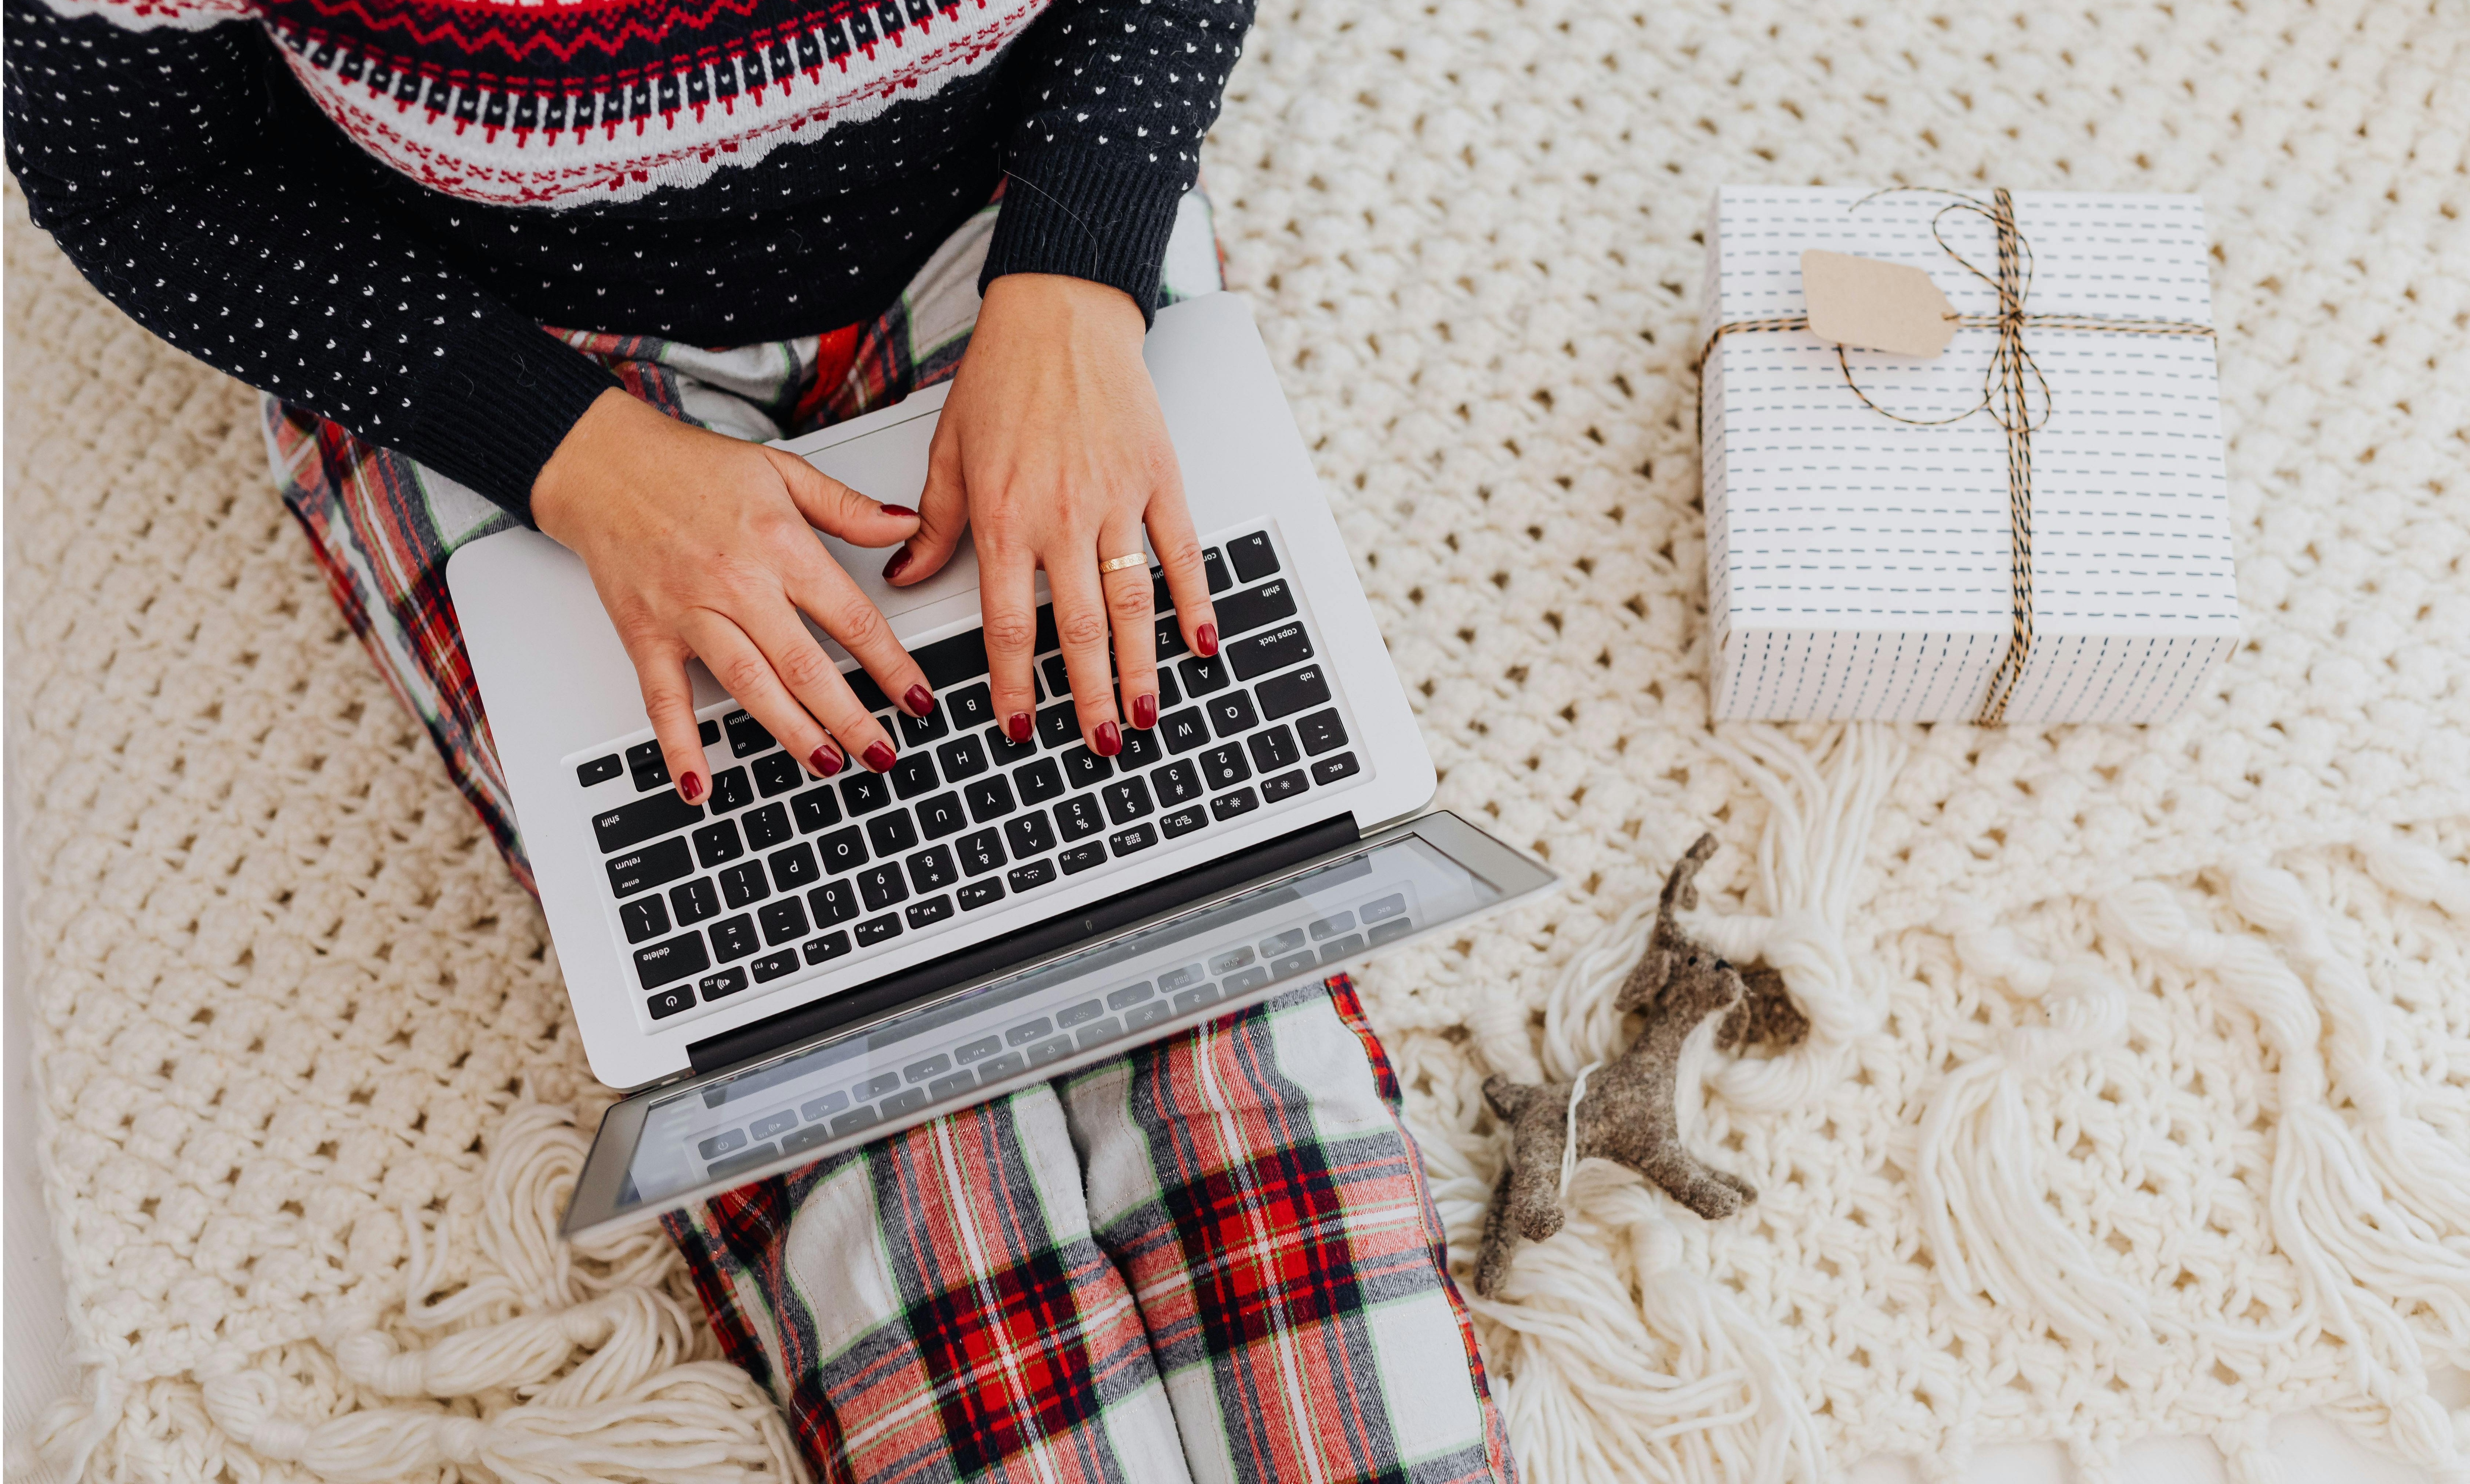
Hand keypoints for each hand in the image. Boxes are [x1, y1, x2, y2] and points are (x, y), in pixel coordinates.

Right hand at [532, 389, 933, 802]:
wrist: (606, 463)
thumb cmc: (691, 467)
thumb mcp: (783, 470)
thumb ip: (848, 506)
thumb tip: (907, 523)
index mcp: (780, 545)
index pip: (851, 617)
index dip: (891, 665)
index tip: (918, 699)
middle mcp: (737, 584)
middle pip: (806, 665)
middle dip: (849, 717)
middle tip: (881, 753)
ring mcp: (689, 613)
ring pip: (749, 686)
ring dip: (791, 732)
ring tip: (826, 764)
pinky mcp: (647, 634)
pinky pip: (665, 700)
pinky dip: (681, 746)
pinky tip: (702, 787)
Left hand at [887, 273, 1218, 755]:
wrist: (1061, 312)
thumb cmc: (1003, 374)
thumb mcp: (949, 451)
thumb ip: (933, 522)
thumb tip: (906, 575)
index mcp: (1004, 515)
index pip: (1006, 622)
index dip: (1014, 683)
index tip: (1019, 726)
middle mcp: (1062, 516)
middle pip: (1077, 628)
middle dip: (1087, 696)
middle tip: (1099, 744)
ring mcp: (1116, 500)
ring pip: (1131, 602)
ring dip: (1141, 666)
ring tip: (1146, 713)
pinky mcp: (1159, 479)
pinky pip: (1182, 552)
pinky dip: (1195, 600)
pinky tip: (1200, 641)